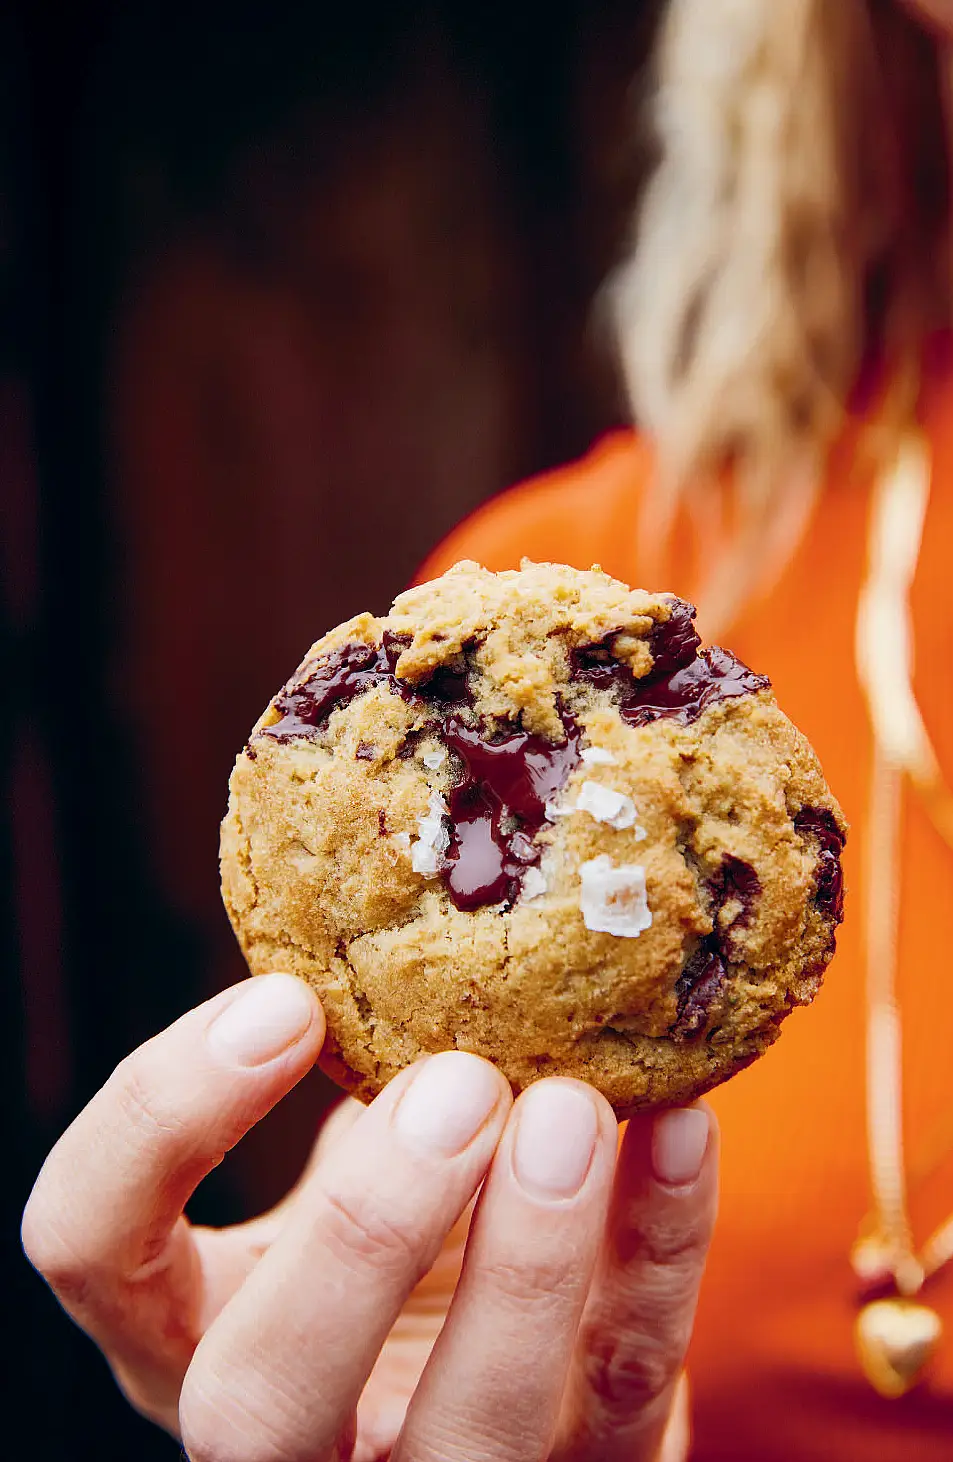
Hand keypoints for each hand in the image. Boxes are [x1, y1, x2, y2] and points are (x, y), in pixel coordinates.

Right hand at [22, 973, 717, 1460]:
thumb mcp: (349, 1161)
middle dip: (357, 1237)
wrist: (531, 1387)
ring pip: (464, 1437)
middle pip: (255, 1402)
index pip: (89, 1244)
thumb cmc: (416, 1240)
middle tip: (456, 1083)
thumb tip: (425, 885)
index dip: (158, 1120)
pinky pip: (626, 1386)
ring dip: (526, 1265)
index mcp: (195, 1324)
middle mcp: (290, 1431)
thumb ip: (358, 1076)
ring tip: (574, 1110)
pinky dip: (660, 1251)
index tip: (284, 1000)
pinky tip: (683, 1129)